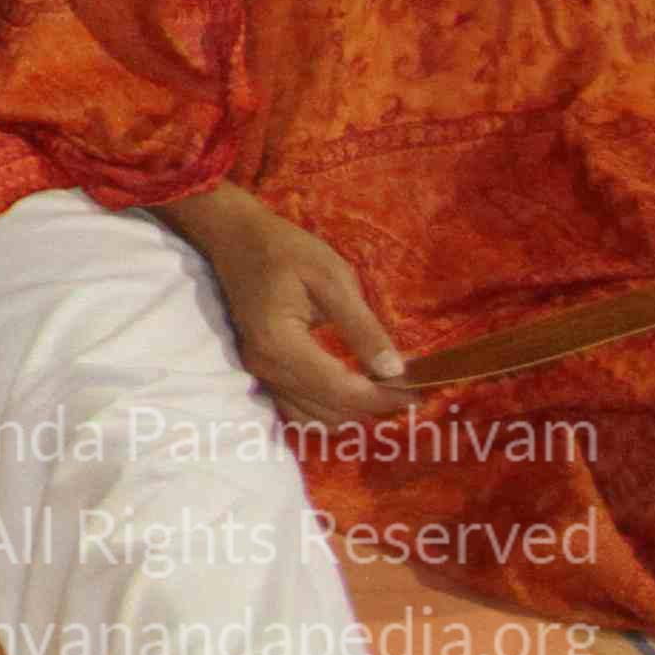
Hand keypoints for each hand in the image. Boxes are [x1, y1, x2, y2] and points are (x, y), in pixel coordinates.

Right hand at [167, 186, 415, 425]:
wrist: (235, 237)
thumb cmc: (285, 250)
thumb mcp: (333, 278)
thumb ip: (362, 327)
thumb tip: (394, 371)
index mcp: (281, 343)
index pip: (341, 389)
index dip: (384, 397)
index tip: (420, 390)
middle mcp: (265, 367)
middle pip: (329, 410)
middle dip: (373, 405)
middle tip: (409, 387)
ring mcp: (259, 372)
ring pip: (314, 418)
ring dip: (352, 412)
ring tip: (385, 390)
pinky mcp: (260, 371)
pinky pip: (296, 410)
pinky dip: (327, 410)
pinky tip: (350, 393)